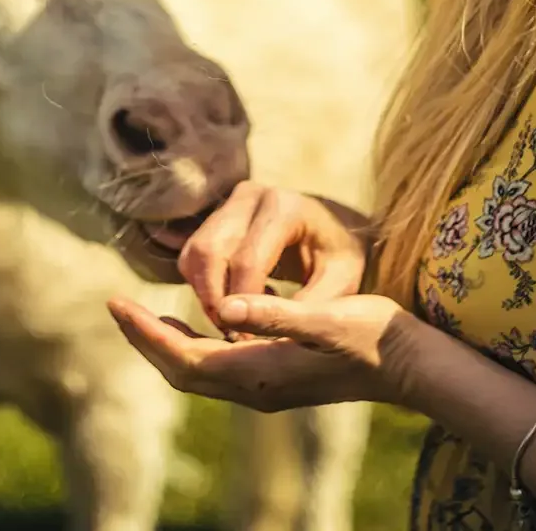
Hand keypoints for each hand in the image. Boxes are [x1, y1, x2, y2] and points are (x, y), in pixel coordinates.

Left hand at [106, 291, 421, 412]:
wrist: (409, 365)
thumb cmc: (372, 335)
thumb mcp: (325, 317)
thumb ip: (275, 313)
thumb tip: (225, 307)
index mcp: (259, 372)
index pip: (183, 358)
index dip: (145, 333)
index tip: (115, 302)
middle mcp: (256, 388)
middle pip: (181, 372)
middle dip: (146, 341)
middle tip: (118, 307)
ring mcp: (266, 389)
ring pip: (198, 372)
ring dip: (168, 346)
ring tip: (146, 316)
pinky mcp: (278, 380)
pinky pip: (219, 369)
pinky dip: (196, 347)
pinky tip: (202, 322)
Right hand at [178, 182, 371, 331]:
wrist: (337, 234)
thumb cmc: (342, 262)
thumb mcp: (338, 286)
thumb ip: (302, 308)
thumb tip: (254, 333)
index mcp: (285, 208)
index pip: (247, 261)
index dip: (244, 306)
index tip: (250, 340)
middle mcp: (252, 195)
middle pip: (210, 252)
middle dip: (216, 301)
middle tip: (234, 335)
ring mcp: (230, 202)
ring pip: (195, 254)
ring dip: (206, 295)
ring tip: (238, 321)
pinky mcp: (217, 216)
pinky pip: (193, 255)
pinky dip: (204, 285)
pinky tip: (238, 301)